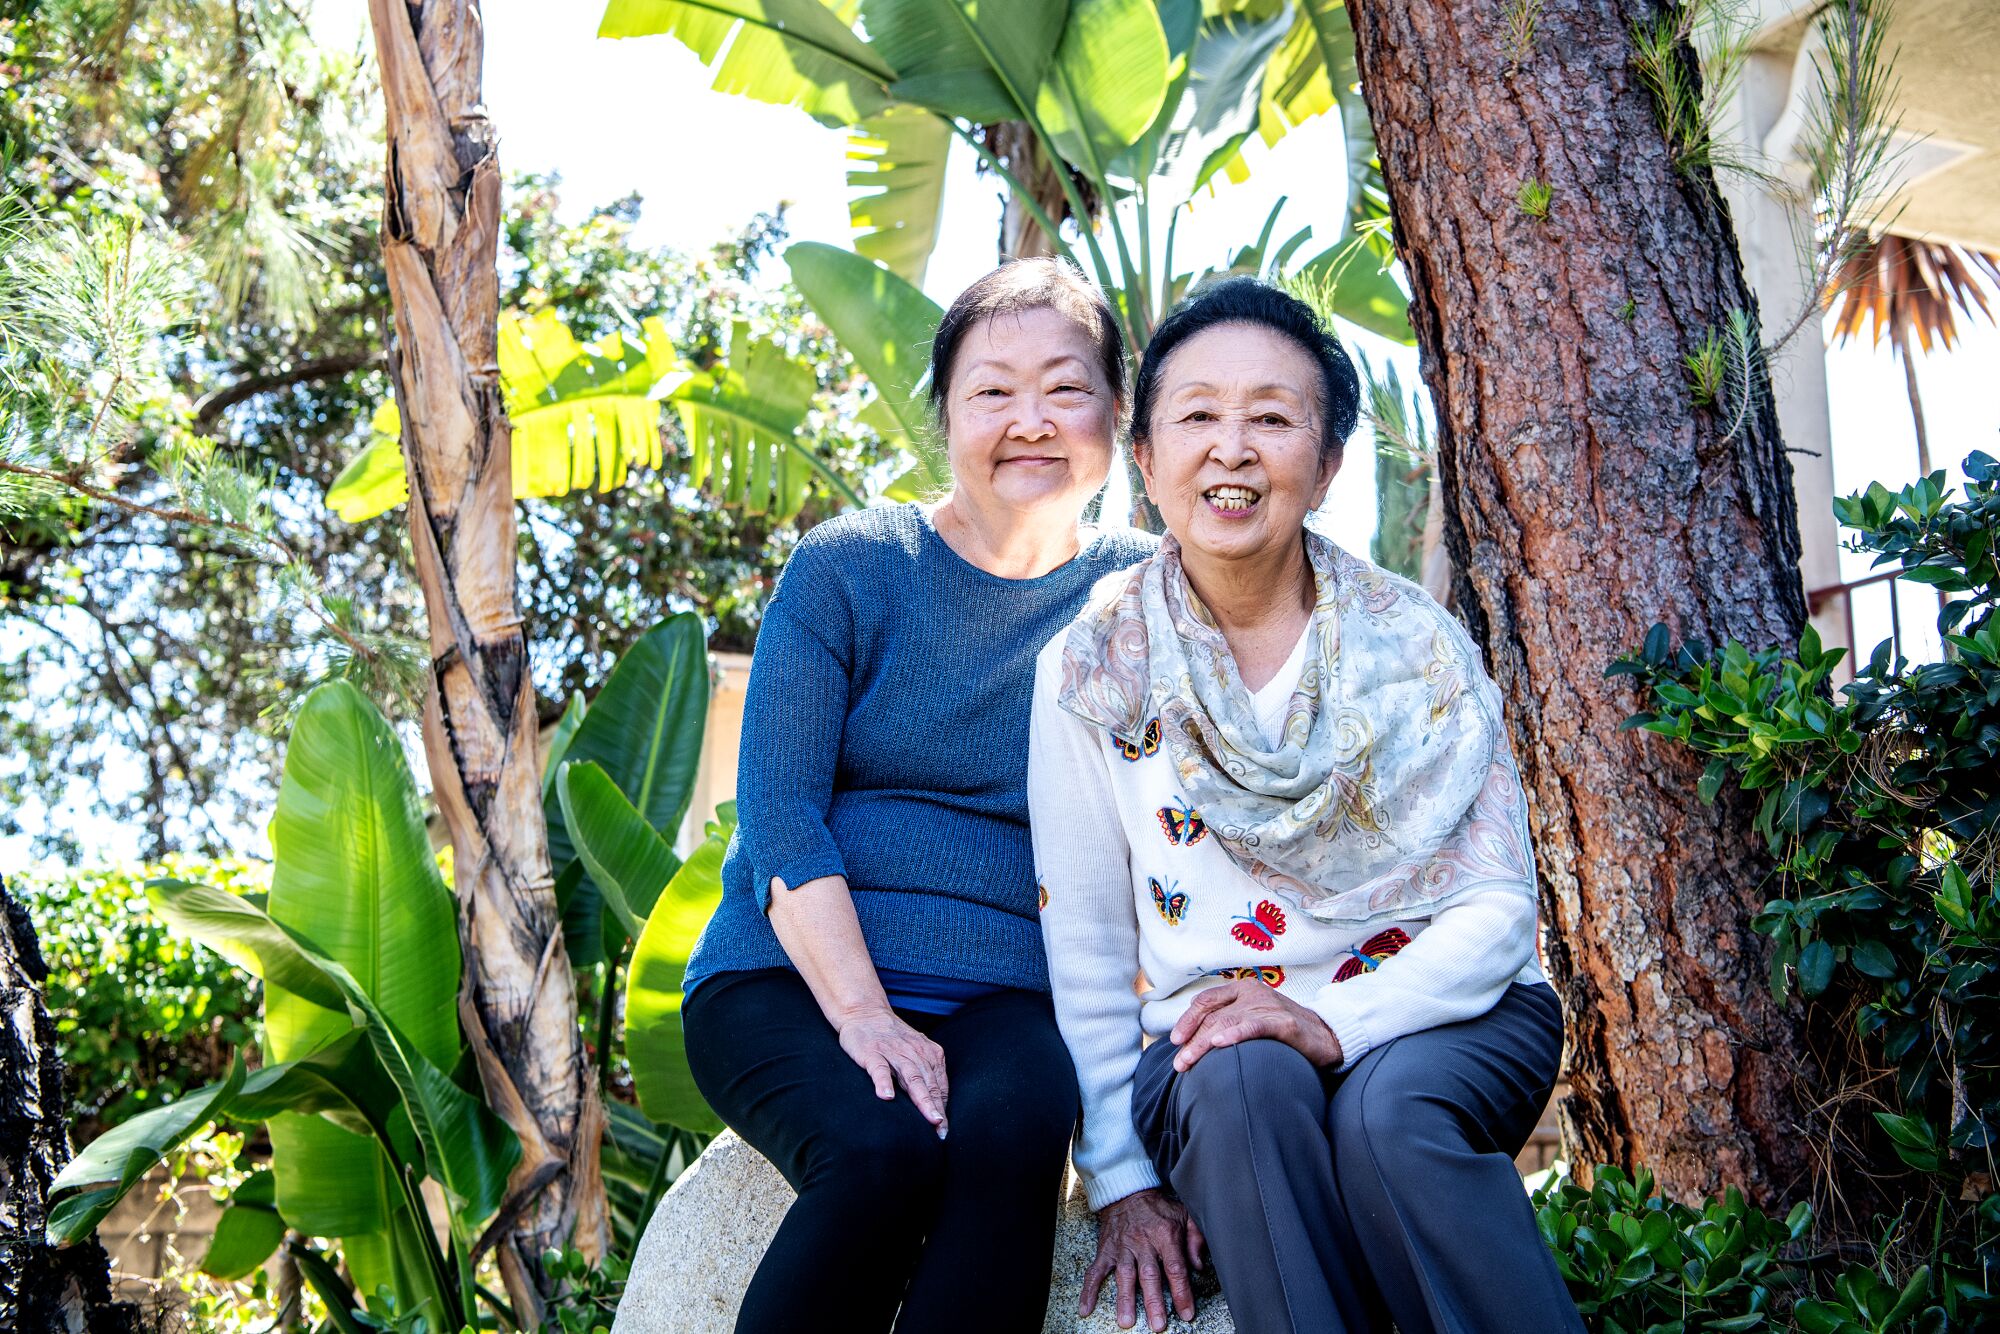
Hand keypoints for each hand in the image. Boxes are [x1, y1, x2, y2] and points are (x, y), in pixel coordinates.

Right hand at [833, 1005, 949, 1136]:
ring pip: (912, 1078)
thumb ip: (925, 1073)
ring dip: (922, 1099)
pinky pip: (880, 1069)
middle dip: (937, 1109)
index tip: (944, 1130)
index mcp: (929, 1054)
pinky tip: (887, 1097)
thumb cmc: (891, 1038)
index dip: (942, 1108)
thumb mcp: (915, 1052)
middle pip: (929, 1084)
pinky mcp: (872, 1052)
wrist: (865, 1012)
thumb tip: (936, 1106)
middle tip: (941, 1130)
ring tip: (930, 1119)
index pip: (939, 1086)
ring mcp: (893, 1052)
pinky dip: (884, 1082)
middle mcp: (915, 1053)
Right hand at [1084, 1188, 1206, 1330]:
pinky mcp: (1106, 1250)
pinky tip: (1086, 1308)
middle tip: (1158, 1324)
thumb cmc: (1158, 1208)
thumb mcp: (1184, 1215)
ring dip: (1125, 1299)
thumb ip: (1196, 1238)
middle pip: (1149, 1275)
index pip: (1175, 1267)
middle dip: (1153, 1301)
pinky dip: (1089, 1290)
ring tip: (1126, 1321)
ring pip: (1124, 1275)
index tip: (1186, 1313)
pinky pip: (1096, 1271)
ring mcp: (1122, 1247)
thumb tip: (1198, 1266)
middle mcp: (1143, 1242)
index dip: (1182, 1291)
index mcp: (1165, 1235)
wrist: (1127, 1191)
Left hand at [1169, 979, 1342, 1072]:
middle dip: (1191, 1040)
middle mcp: (1253, 994)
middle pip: (1212, 1015)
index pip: (1206, 1001)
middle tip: (1179, 1063)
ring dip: (1203, 1043)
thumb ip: (1228, 1020)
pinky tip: (1219, 1044)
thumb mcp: (1253, 1019)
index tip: (1174, 1041)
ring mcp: (1268, 1007)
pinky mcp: (1284, 1023)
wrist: (1327, 1037)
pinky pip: (1254, 1027)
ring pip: (1226, 1022)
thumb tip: (1194, 1036)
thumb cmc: (1284, 1031)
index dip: (1187, 1019)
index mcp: (1243, 990)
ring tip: (1189, 1061)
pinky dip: (1235, 1035)